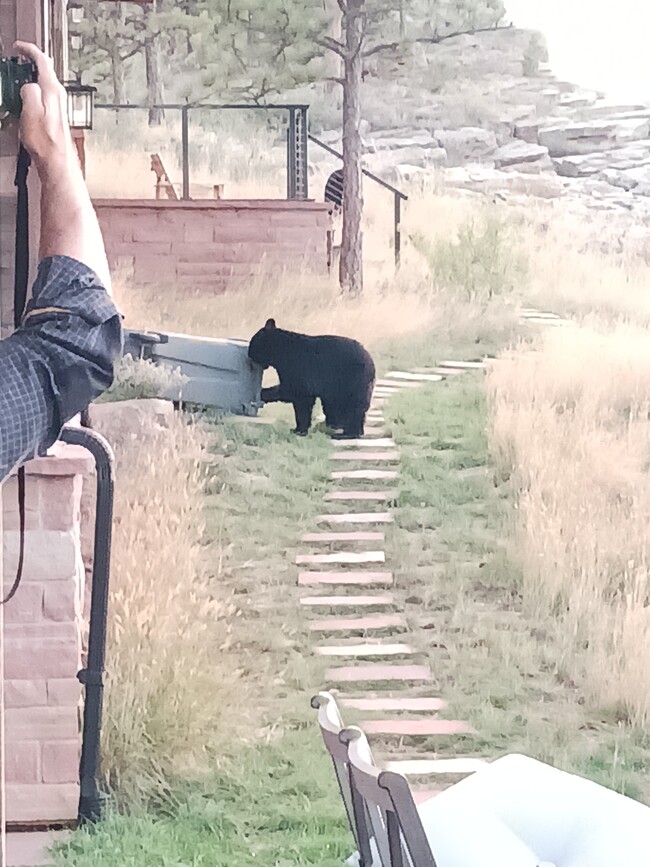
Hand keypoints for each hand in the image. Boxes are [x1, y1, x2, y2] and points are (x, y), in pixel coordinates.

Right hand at [14, 41, 75, 170]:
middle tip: (13, 67)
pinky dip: (29, 96)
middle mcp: (58, 96)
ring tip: (14, 88)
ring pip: (40, 85)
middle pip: (42, 71)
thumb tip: (27, 83)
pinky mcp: (54, 116)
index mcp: (53, 90)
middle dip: (26, 66)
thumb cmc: (47, 143)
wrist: (57, 163)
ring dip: (26, 83)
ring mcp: (57, 106)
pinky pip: (40, 99)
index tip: (18, 47)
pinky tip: (22, 106)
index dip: (28, 49)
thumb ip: (29, 90)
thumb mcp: (31, 111)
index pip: (42, 59)